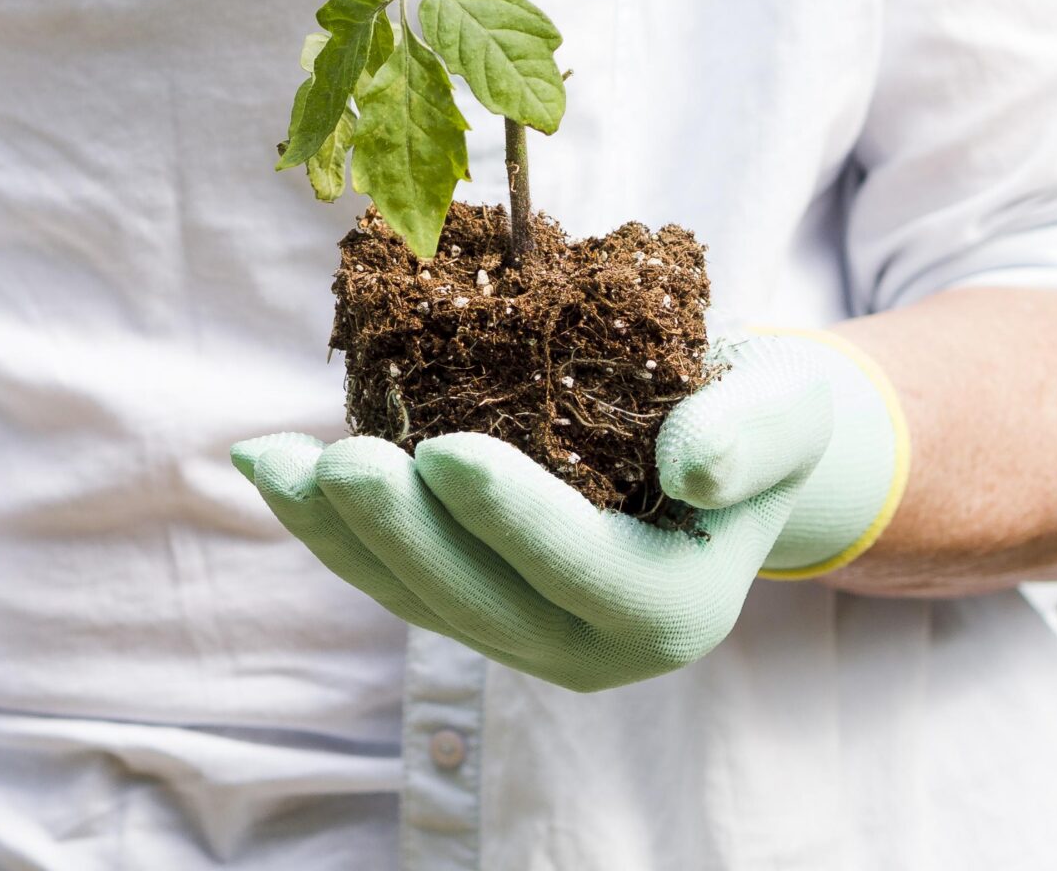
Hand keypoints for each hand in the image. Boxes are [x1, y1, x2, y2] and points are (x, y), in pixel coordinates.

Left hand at [232, 331, 907, 691]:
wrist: (719, 440)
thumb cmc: (754, 413)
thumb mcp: (786, 408)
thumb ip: (752, 435)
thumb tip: (691, 463)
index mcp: (676, 608)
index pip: (587, 572)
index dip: (513, 519)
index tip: (445, 451)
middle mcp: (594, 647)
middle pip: (482, 603)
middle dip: (402, 535)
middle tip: (344, 459)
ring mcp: (522, 634)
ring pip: (416, 596)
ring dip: (338, 533)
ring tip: (280, 461)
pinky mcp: (468, 603)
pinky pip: (386, 574)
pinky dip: (324, 525)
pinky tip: (270, 465)